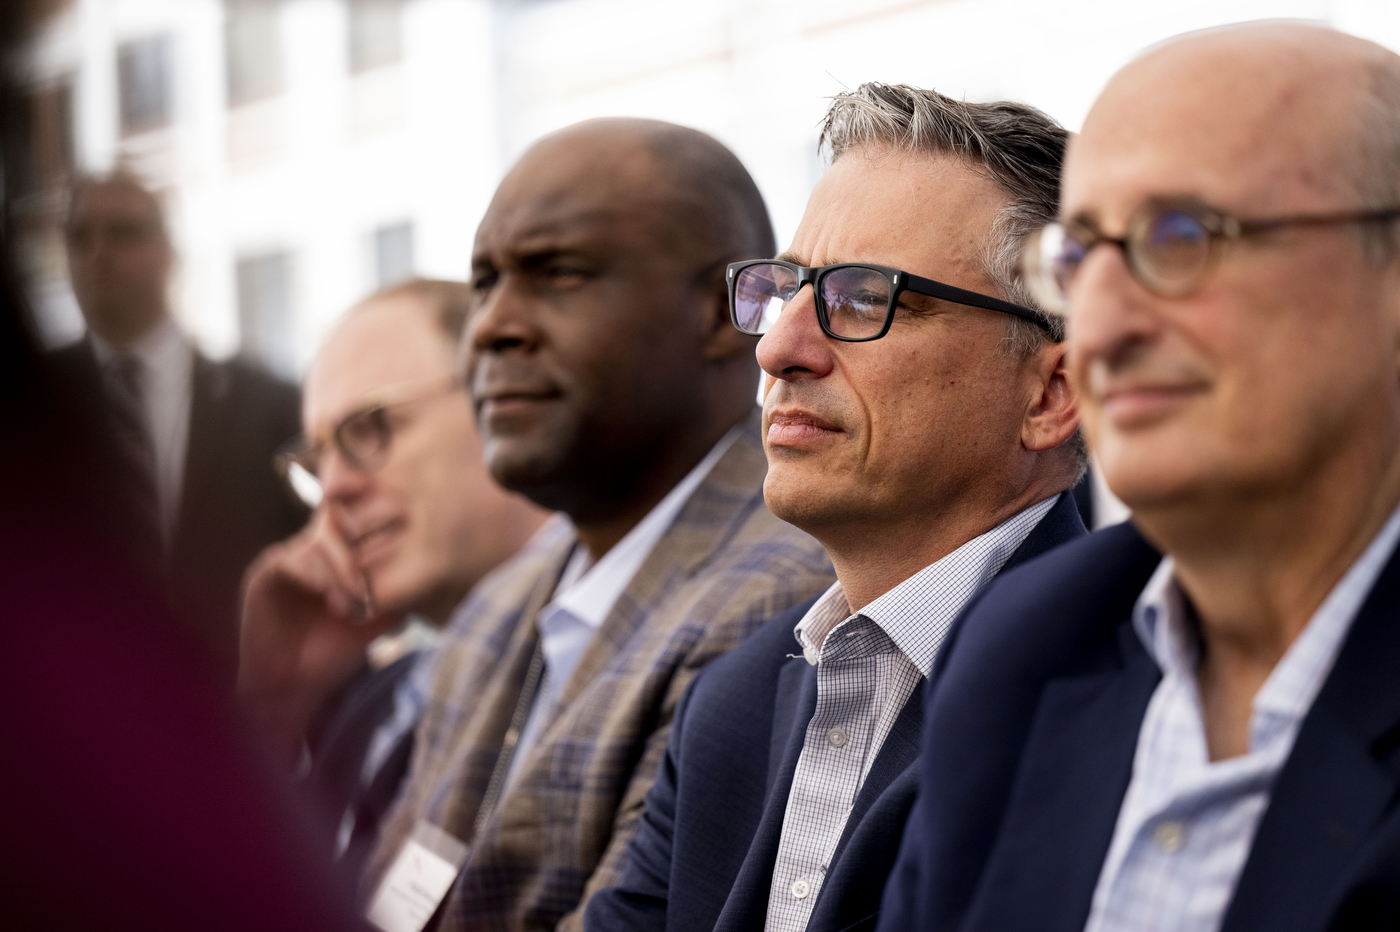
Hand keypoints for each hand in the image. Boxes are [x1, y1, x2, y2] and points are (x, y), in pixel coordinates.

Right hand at [238, 509, 402, 757]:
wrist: (294, 686)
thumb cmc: (337, 652)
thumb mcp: (379, 618)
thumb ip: (400, 590)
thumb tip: (432, 571)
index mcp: (341, 554)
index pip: (361, 525)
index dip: (379, 533)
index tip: (398, 545)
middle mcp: (315, 550)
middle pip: (342, 526)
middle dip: (361, 554)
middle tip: (370, 590)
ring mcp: (289, 557)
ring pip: (320, 543)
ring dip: (341, 570)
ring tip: (352, 602)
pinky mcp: (266, 573)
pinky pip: (291, 560)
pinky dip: (314, 574)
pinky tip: (327, 594)